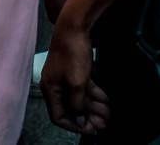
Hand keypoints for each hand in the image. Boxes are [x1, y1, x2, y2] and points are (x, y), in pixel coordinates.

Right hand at [41, 9, 109, 133]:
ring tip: (108, 112)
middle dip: (88, 117)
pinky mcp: (75, 72)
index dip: (74, 126)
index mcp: (51, 90)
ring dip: (94, 107)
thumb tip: (80, 122)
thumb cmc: (72, 56)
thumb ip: (77, 105)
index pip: (59, 117)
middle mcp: (56, 87)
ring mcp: (65, 79)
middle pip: (71, 110)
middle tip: (104, 123)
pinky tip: (106, 100)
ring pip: (80, 100)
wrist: (74, 30)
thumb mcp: (76, 84)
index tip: (91, 129)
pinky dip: (95, 96)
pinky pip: (84, 90)